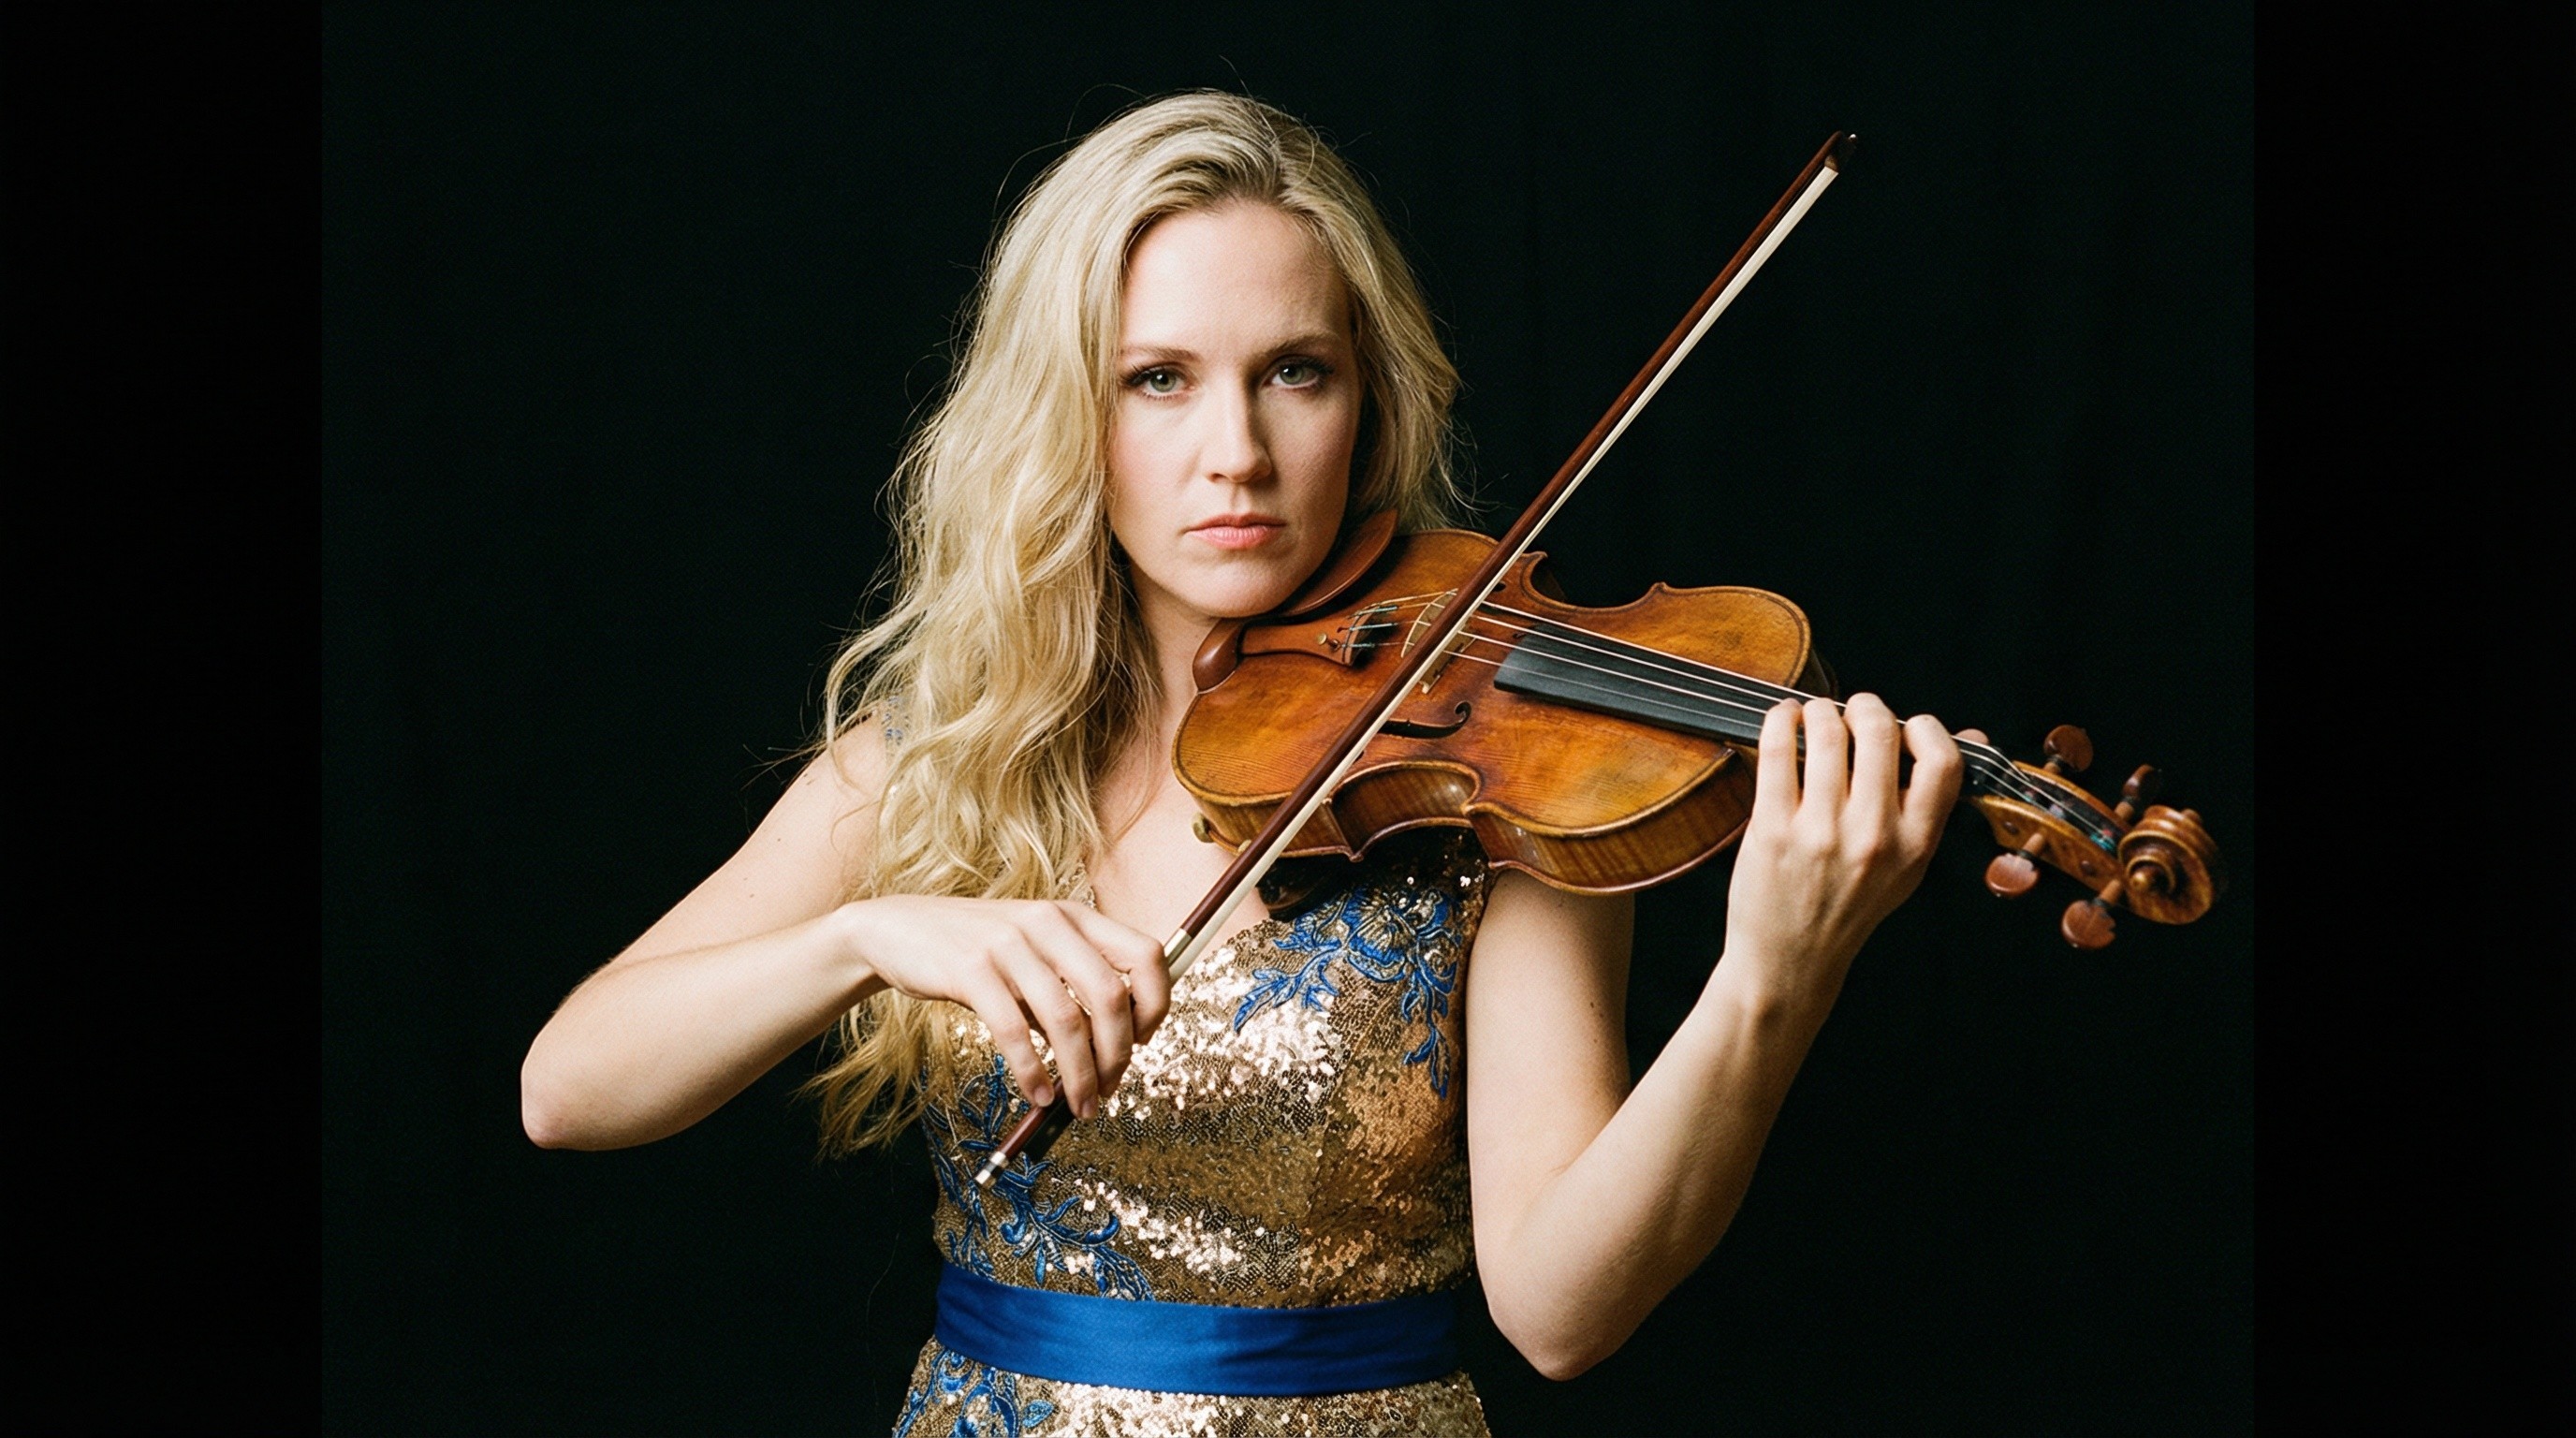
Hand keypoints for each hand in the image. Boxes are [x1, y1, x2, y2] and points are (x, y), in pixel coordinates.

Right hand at [841, 896, 1172, 1117]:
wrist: (897, 930)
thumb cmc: (976, 950)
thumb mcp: (1033, 951)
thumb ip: (1070, 986)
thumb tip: (1110, 1050)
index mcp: (1075, 916)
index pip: (1147, 955)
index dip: (1156, 1004)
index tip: (1140, 1041)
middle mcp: (1049, 922)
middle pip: (1112, 996)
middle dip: (1117, 1056)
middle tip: (1107, 1091)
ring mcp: (1009, 943)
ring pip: (1066, 1020)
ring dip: (1079, 1075)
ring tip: (1078, 1106)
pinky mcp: (971, 969)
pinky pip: (1014, 1031)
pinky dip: (1032, 1071)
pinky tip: (1038, 1094)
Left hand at [1718, 694, 1972, 1011]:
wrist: (1789, 962)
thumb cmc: (1848, 909)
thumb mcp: (1907, 866)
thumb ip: (1932, 804)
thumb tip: (1972, 733)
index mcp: (1914, 846)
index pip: (1942, 762)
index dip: (1925, 728)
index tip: (1905, 726)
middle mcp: (1872, 837)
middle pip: (1879, 732)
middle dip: (1865, 706)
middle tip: (1853, 710)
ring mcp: (1821, 832)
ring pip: (1827, 733)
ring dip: (1819, 710)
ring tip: (1813, 716)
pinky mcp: (1772, 829)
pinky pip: (1779, 750)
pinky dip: (1781, 721)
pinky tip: (1784, 721)